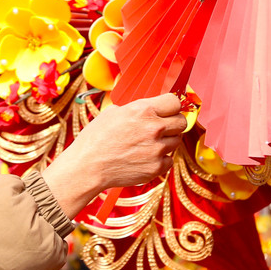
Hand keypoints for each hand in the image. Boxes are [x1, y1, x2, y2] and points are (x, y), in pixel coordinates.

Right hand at [41, 94, 185, 216]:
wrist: (88, 166)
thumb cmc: (96, 138)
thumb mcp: (113, 112)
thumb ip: (136, 109)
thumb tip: (148, 108)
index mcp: (143, 110)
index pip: (175, 102)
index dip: (171, 106)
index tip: (168, 111)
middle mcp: (154, 128)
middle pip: (182, 122)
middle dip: (174, 123)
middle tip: (162, 128)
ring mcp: (157, 149)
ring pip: (177, 141)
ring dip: (167, 141)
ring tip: (148, 144)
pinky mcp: (156, 167)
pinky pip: (169, 160)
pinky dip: (161, 159)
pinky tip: (146, 158)